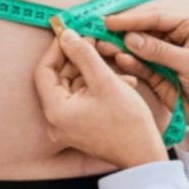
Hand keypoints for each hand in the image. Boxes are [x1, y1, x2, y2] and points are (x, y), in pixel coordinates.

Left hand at [34, 29, 168, 168]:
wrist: (144, 155)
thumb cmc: (127, 122)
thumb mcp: (105, 81)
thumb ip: (83, 55)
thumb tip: (66, 35)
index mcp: (56, 111)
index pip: (44, 71)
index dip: (57, 49)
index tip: (71, 33)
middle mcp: (55, 122)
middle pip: (58, 79)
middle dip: (78, 60)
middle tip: (94, 43)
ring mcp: (67, 127)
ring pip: (73, 88)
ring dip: (92, 73)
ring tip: (115, 67)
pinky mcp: (79, 128)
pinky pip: (81, 100)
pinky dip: (96, 88)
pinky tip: (119, 83)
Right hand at [99, 10, 188, 148]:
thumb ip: (161, 52)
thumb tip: (130, 38)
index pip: (157, 18)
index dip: (133, 19)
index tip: (110, 22)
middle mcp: (174, 37)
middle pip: (143, 30)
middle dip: (122, 32)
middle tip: (99, 32)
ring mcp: (163, 55)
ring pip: (137, 47)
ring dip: (120, 47)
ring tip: (102, 47)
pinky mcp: (156, 73)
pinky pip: (138, 64)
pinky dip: (128, 62)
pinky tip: (118, 60)